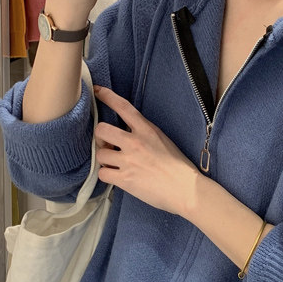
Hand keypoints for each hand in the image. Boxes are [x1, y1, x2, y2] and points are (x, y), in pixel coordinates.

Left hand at [93, 85, 199, 218]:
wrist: (185, 189)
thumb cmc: (178, 167)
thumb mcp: (163, 140)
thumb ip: (144, 133)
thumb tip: (127, 135)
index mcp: (147, 130)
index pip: (123, 107)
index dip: (108, 97)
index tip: (97, 91)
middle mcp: (135, 142)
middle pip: (101, 130)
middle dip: (100, 138)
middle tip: (108, 146)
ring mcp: (128, 161)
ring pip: (100, 154)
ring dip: (105, 160)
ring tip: (115, 165)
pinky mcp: (125, 179)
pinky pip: (103, 174)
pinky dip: (107, 175)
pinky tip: (116, 177)